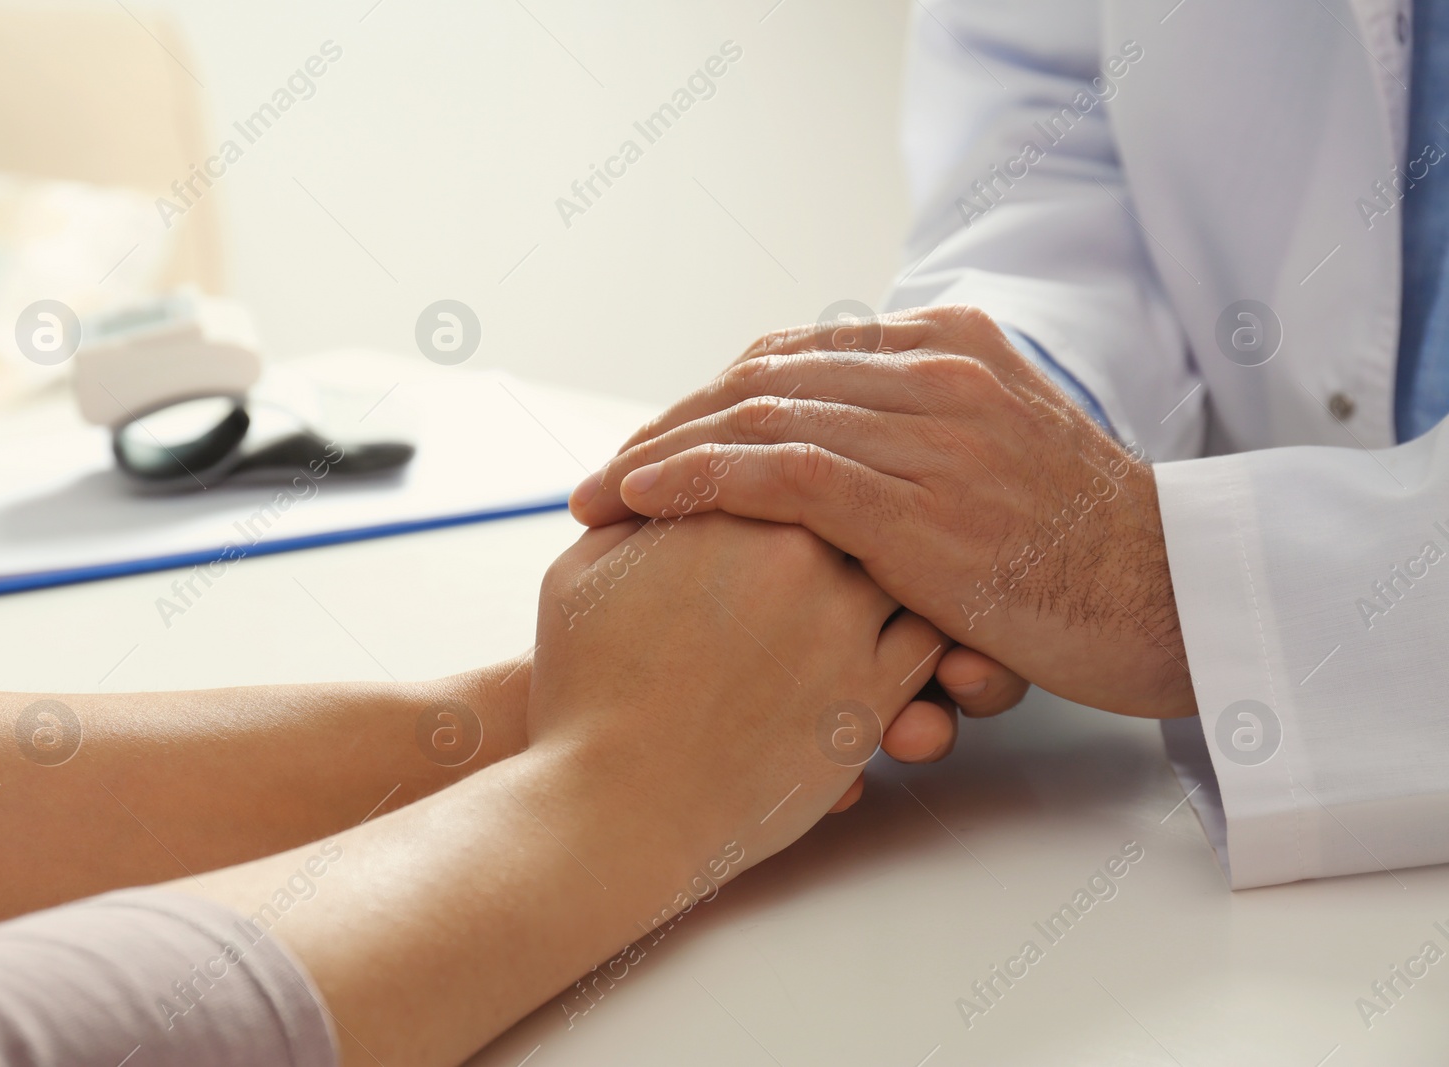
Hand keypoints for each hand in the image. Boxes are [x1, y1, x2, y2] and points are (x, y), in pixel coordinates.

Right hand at [527, 513, 948, 870]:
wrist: (609, 805)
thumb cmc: (582, 694)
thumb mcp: (579, 576)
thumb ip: (632, 516)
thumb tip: (658, 480)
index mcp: (728, 510)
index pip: (793, 461)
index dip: (799, 477)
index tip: (801, 501)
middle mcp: (798, 556)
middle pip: (862, 503)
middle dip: (861, 518)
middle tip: (860, 534)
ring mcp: (842, 626)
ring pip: (910, 571)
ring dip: (906, 573)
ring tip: (898, 582)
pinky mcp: (869, 700)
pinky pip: (930, 650)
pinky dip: (927, 641)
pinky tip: (903, 642)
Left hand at [569, 306, 1194, 718]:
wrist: (1169, 599)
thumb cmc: (1082, 549)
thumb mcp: (1013, 451)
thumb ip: (935, 425)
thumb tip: (852, 436)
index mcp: (954, 347)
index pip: (798, 355)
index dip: (715, 397)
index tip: (661, 441)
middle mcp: (935, 372)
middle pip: (762, 376)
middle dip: (672, 423)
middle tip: (609, 470)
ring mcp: (926, 432)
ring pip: (755, 416)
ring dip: (660, 455)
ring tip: (597, 494)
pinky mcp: (914, 503)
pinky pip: (774, 474)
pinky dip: (694, 482)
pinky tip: (639, 502)